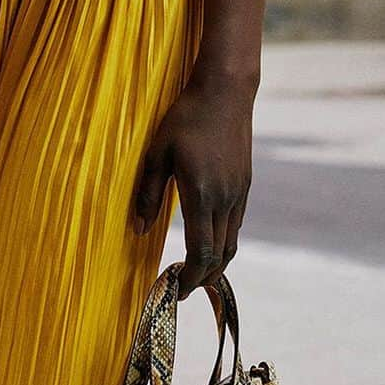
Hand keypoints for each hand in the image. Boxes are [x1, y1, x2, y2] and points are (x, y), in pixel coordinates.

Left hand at [132, 66, 255, 297]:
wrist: (226, 92)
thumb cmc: (185, 118)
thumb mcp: (157, 154)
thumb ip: (147, 194)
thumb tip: (138, 231)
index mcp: (202, 194)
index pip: (201, 252)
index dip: (191, 278)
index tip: (178, 292)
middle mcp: (226, 199)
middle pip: (220, 255)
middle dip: (203, 279)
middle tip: (184, 290)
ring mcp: (239, 192)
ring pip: (231, 242)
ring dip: (215, 264)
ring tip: (196, 274)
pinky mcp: (245, 185)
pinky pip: (236, 225)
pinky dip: (222, 243)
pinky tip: (208, 243)